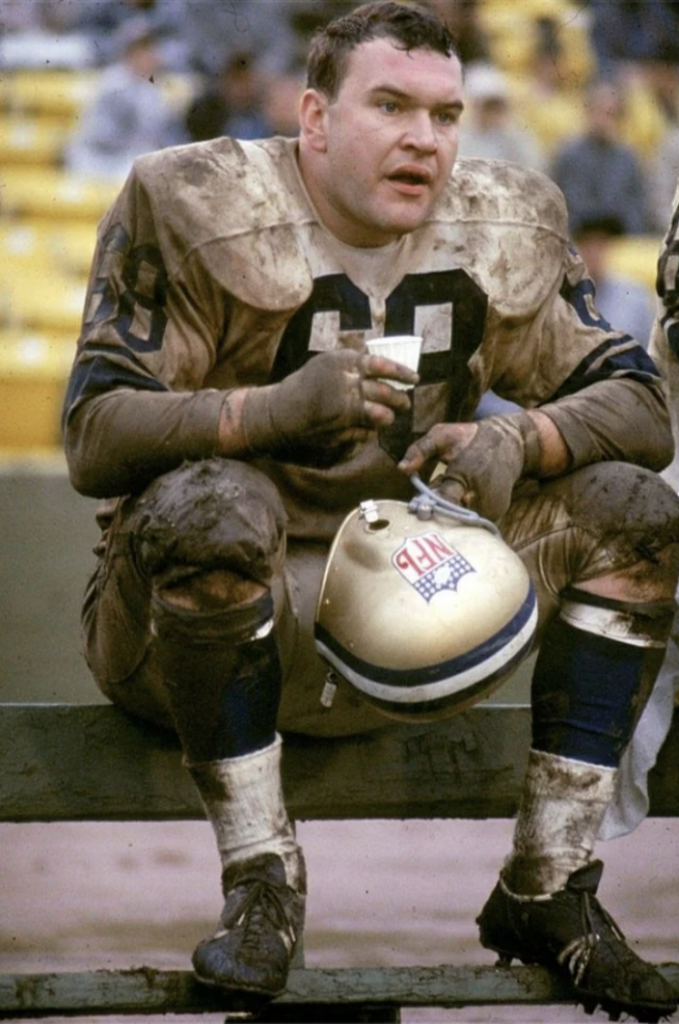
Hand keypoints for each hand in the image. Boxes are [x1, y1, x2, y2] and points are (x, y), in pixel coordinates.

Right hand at [242, 349, 417, 464]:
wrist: (281, 411)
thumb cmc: (307, 384)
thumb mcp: (328, 362)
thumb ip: (354, 362)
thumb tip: (384, 363)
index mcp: (344, 363)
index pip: (382, 365)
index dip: (402, 372)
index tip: (414, 378)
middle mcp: (346, 384)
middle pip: (386, 393)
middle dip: (400, 400)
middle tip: (405, 403)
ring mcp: (344, 409)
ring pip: (381, 415)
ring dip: (388, 418)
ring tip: (387, 417)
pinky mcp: (341, 430)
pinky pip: (367, 433)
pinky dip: (370, 431)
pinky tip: (367, 428)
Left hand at [398, 412, 540, 521]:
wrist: (512, 443)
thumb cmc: (471, 438)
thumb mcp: (443, 435)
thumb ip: (421, 450)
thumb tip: (401, 468)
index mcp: (467, 473)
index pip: (446, 499)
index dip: (430, 507)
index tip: (418, 511)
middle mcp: (481, 493)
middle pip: (451, 515)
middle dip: (436, 510)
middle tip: (425, 503)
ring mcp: (491, 506)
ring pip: (460, 520)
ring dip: (448, 512)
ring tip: (445, 495)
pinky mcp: (496, 512)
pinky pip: (471, 520)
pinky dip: (461, 513)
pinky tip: (459, 499)